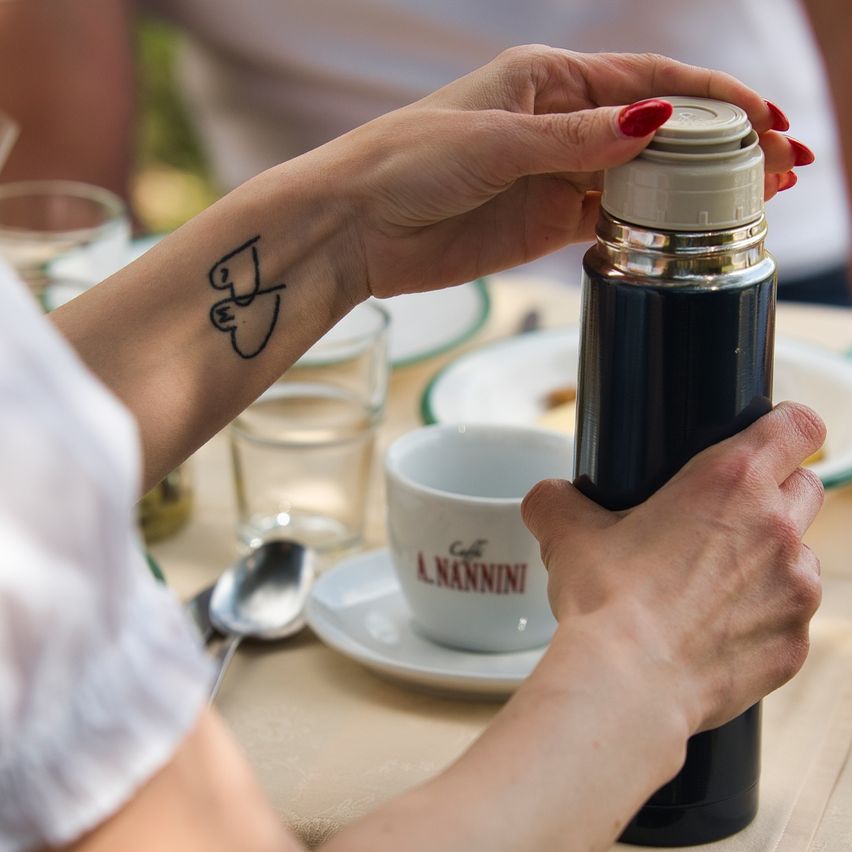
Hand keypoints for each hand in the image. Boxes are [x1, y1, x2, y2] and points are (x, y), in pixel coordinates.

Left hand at [316, 45, 809, 298]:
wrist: (358, 227)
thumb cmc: (409, 162)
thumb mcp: (496, 141)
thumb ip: (577, 138)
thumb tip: (655, 121)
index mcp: (550, 81)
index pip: (651, 82)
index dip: (715, 100)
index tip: (767, 121)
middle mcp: (559, 125)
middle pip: (658, 131)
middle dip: (719, 147)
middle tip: (780, 170)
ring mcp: (555, 177)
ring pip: (640, 179)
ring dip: (692, 190)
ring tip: (751, 205)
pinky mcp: (543, 223)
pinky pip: (609, 221)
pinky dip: (647, 226)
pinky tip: (685, 233)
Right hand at [522, 401, 823, 733]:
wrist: (629, 683)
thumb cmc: (608, 600)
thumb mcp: (566, 531)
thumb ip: (558, 499)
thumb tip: (548, 499)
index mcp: (731, 480)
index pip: (798, 424)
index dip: (786, 425)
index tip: (769, 439)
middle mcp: (777, 528)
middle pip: (807, 485)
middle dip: (775, 492)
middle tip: (723, 515)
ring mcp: (795, 589)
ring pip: (801, 555)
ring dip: (769, 559)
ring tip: (712, 582)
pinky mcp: (794, 642)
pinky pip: (789, 617)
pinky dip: (762, 617)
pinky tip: (716, 628)